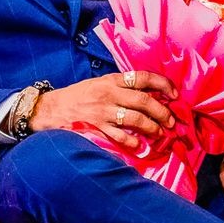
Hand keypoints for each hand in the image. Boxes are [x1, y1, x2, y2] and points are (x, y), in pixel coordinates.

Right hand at [29, 70, 177, 150]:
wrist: (50, 108)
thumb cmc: (77, 96)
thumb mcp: (98, 84)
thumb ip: (120, 87)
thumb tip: (147, 95)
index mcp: (111, 80)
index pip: (143, 77)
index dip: (162, 84)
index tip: (174, 94)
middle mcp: (109, 93)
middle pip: (144, 100)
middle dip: (162, 111)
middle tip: (170, 120)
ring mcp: (102, 111)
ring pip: (135, 118)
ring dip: (151, 126)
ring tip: (159, 132)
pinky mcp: (96, 126)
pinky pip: (119, 135)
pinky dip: (132, 141)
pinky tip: (139, 145)